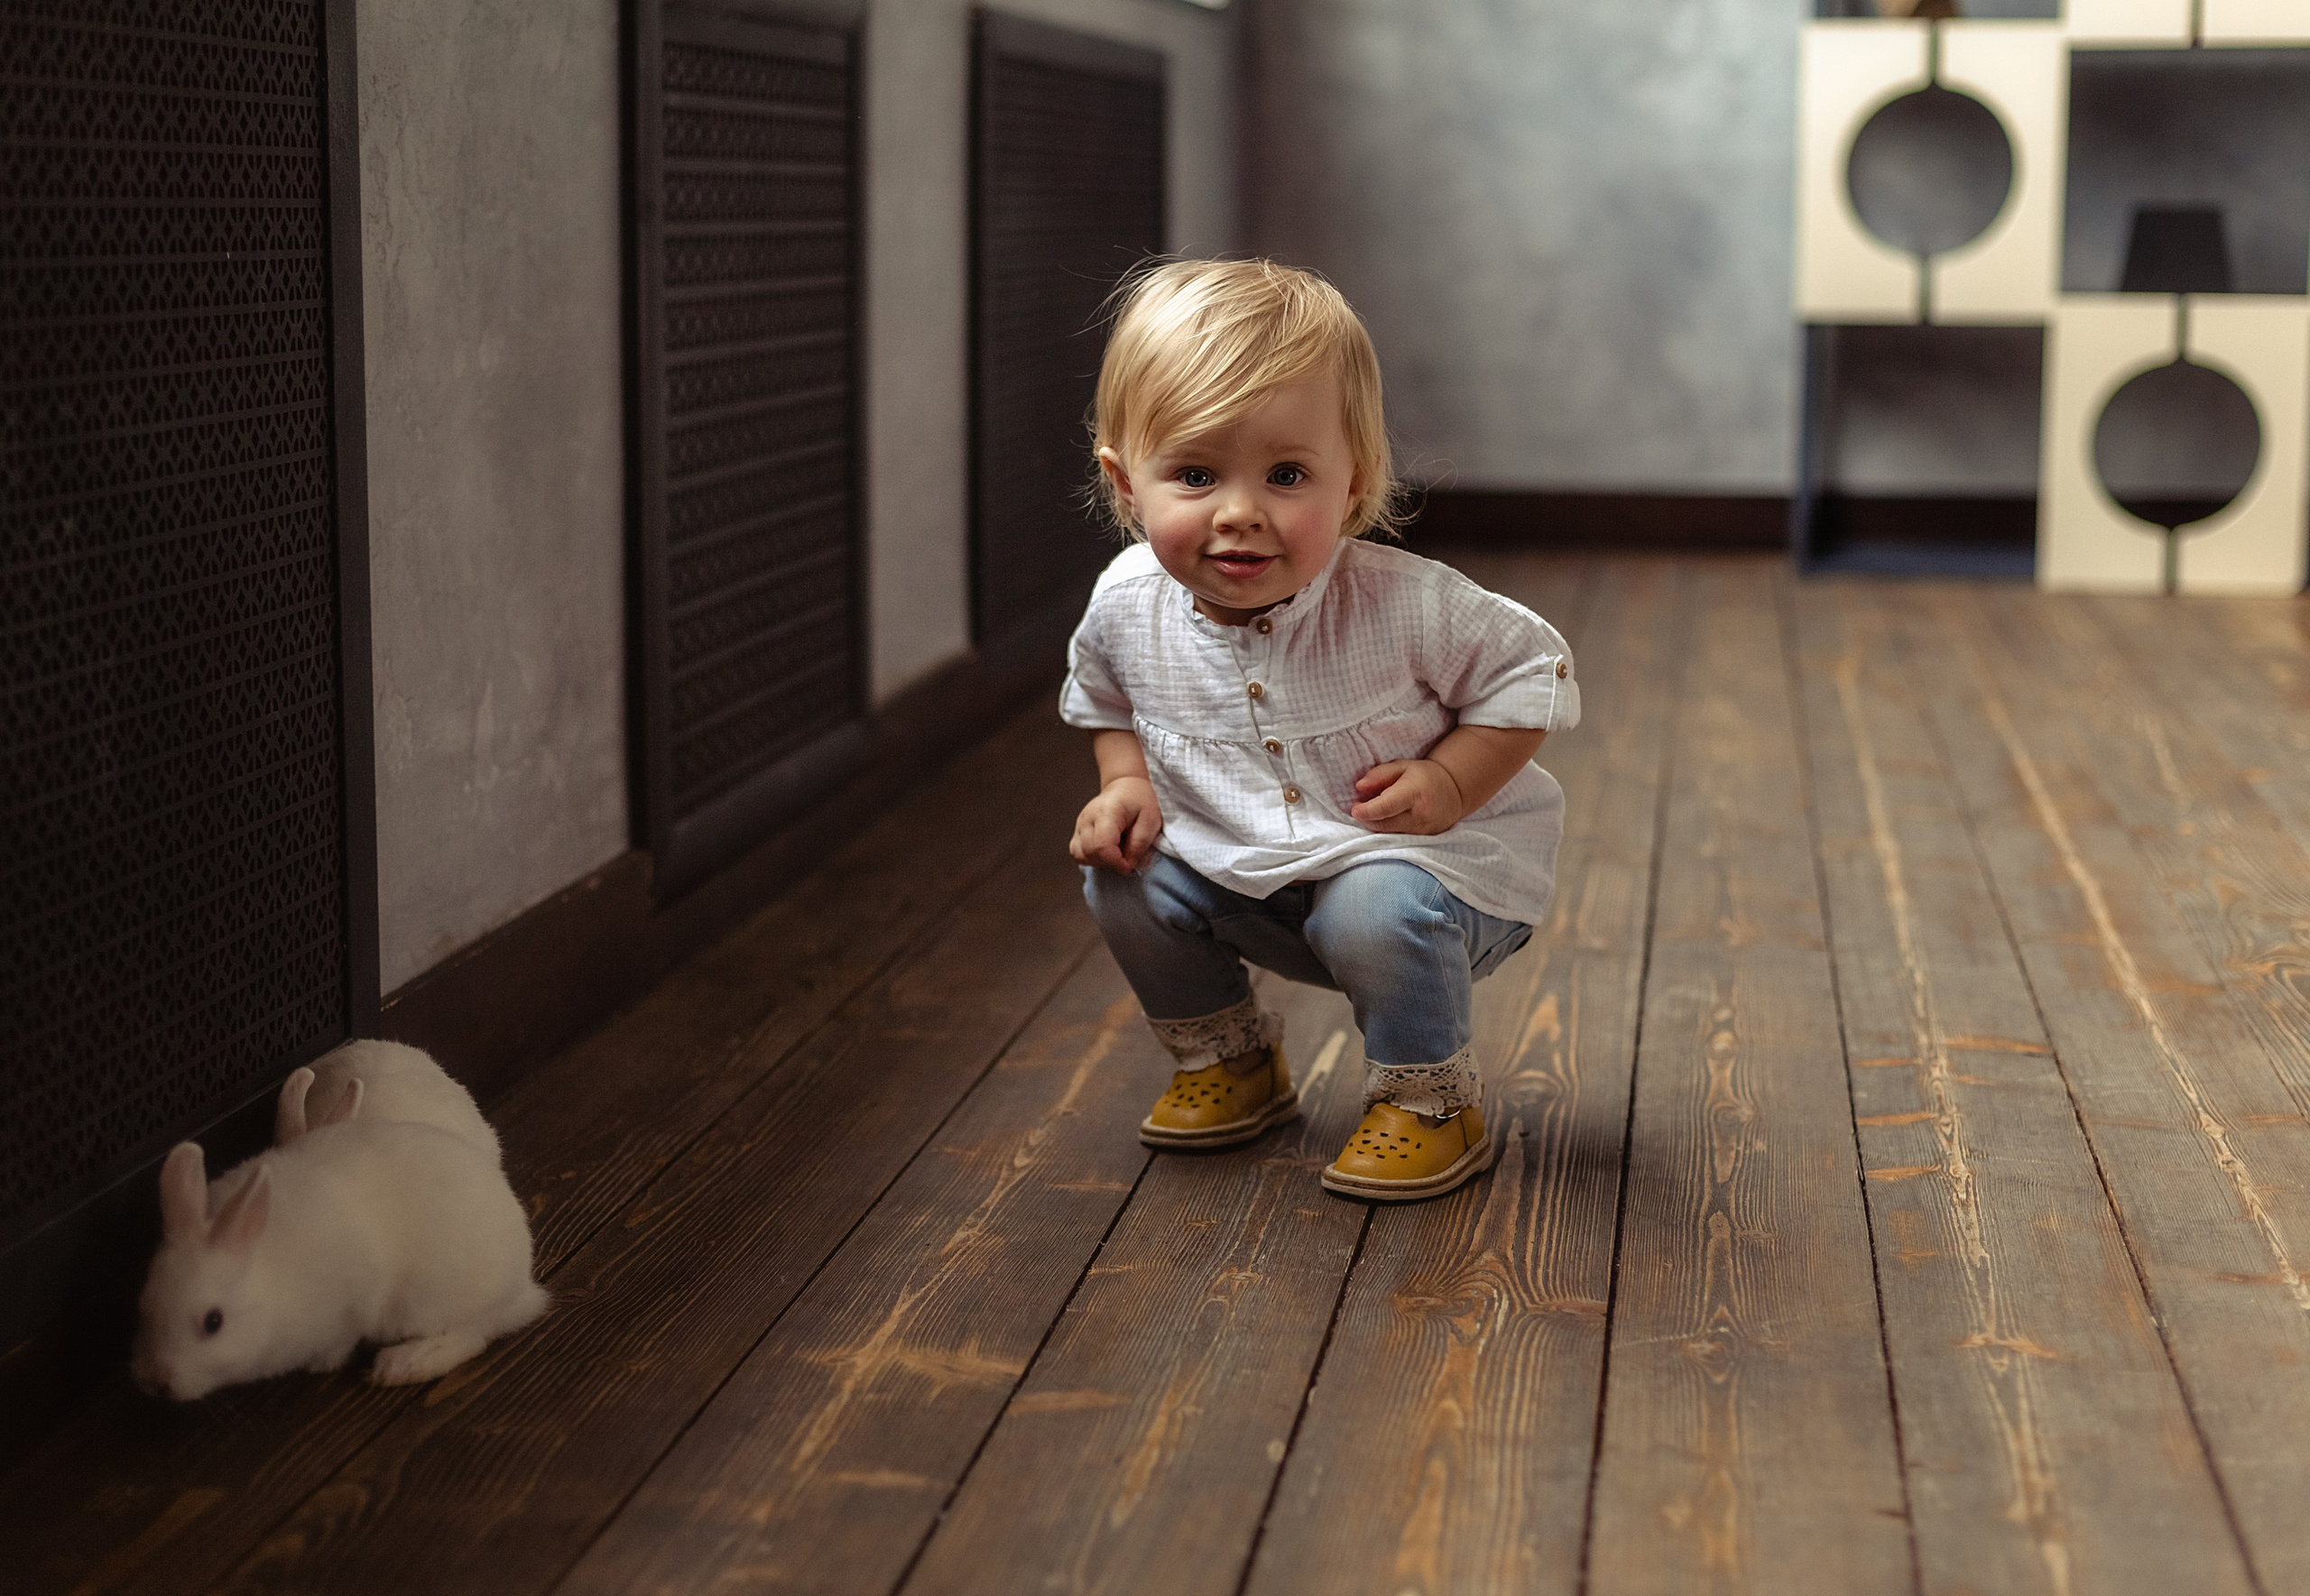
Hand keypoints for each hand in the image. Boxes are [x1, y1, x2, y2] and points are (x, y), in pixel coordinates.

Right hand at [1071, 777, 1162, 872]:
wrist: (1126, 787)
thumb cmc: (1140, 801)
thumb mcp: (1151, 820)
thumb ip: (1140, 844)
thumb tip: (1127, 865)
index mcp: (1107, 812)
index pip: (1102, 845)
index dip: (1115, 862)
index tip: (1128, 866)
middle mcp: (1087, 817)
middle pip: (1090, 852)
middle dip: (1109, 862)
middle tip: (1125, 856)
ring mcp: (1079, 824)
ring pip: (1080, 855)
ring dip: (1099, 861)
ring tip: (1116, 853)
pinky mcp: (1077, 830)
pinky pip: (1077, 852)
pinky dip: (1091, 858)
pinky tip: (1105, 853)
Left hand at [1349, 759, 1464, 834]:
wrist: (1455, 792)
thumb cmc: (1424, 776)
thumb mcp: (1402, 766)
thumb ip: (1379, 774)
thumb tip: (1359, 787)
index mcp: (1415, 793)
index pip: (1384, 808)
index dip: (1366, 811)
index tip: (1355, 808)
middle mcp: (1420, 815)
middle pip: (1383, 825)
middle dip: (1367, 818)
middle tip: (1362, 808)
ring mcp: (1424, 831)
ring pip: (1388, 835)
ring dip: (1376, 825)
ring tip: (1377, 811)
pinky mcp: (1424, 840)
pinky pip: (1397, 839)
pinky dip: (1388, 831)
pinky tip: (1388, 820)